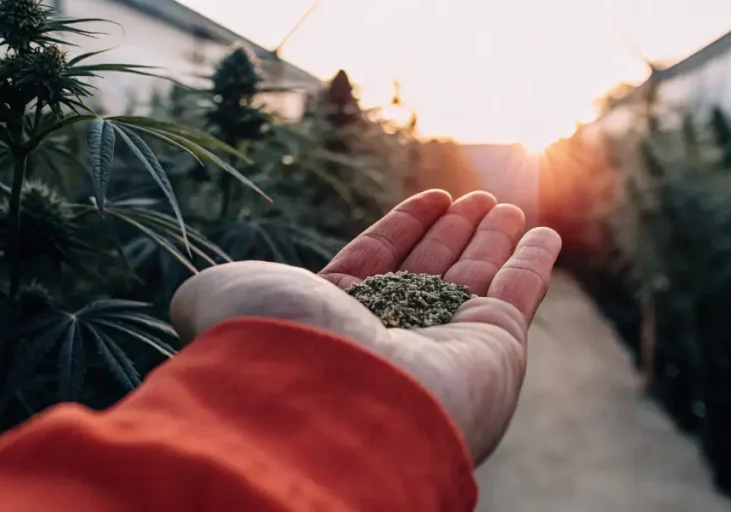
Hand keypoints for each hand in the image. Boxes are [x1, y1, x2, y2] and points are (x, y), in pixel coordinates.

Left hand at [170, 190, 561, 463]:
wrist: (336, 402)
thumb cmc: (275, 346)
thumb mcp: (221, 299)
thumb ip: (211, 290)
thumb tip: (190, 302)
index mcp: (337, 325)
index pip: (378, 265)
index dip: (404, 230)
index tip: (431, 198)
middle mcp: (394, 337)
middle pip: (433, 270)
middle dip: (455, 233)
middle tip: (477, 199)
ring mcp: (448, 344)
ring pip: (478, 277)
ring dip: (493, 239)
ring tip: (503, 206)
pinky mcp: (498, 346)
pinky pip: (521, 293)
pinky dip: (534, 261)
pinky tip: (541, 231)